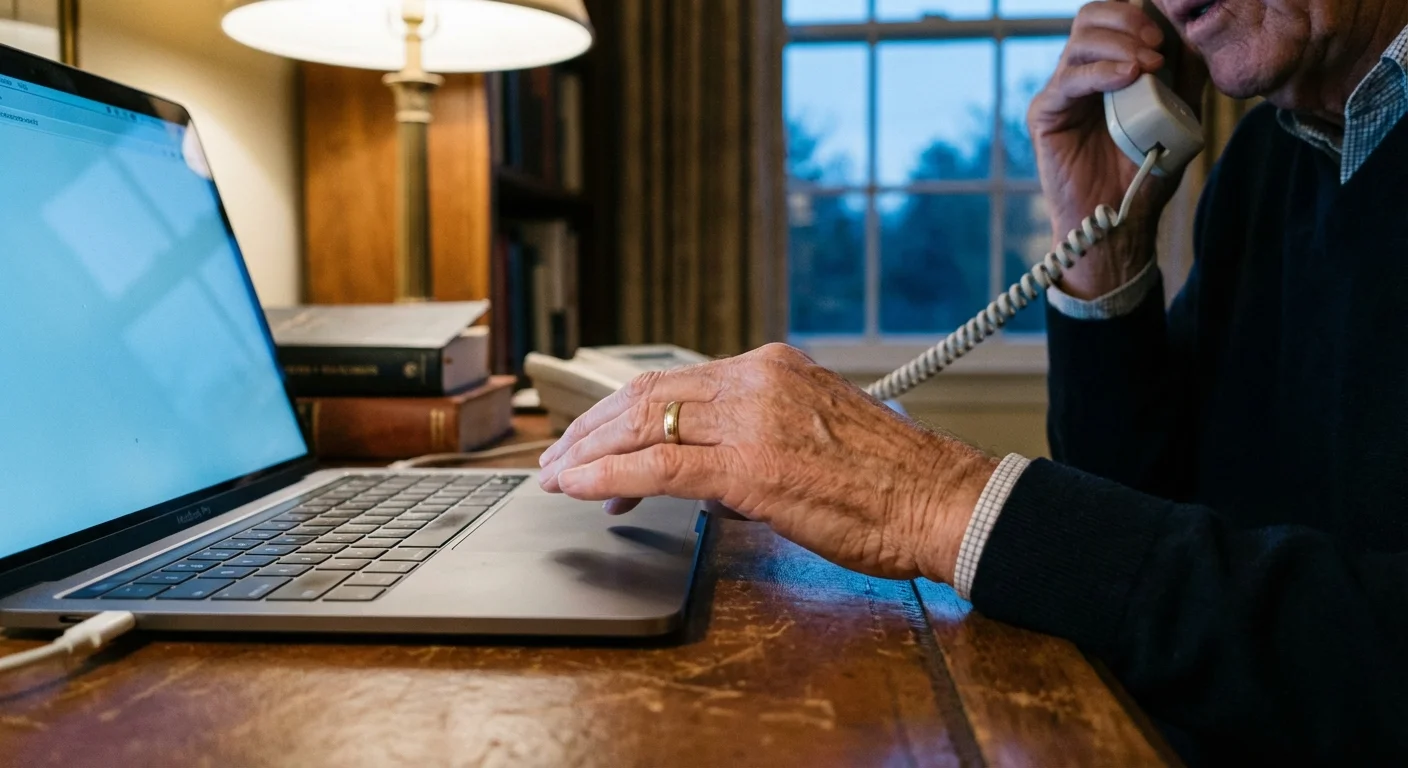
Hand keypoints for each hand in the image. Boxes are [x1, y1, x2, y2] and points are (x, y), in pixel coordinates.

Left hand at [537, 344, 997, 583]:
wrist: (939, 500)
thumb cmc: (890, 479)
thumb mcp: (817, 430)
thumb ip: (759, 435)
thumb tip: (712, 474)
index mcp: (772, 367)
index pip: (675, 381)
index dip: (622, 410)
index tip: (595, 435)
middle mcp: (756, 380)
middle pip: (646, 395)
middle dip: (591, 427)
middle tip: (558, 455)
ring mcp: (751, 420)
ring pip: (643, 424)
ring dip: (589, 453)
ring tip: (559, 477)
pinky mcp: (748, 467)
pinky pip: (657, 465)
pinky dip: (608, 475)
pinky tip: (581, 489)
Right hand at [1030, 0, 1206, 297]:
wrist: (1117, 221)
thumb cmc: (1146, 174)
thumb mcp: (1180, 116)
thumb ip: (1186, 75)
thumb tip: (1193, 32)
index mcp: (1109, 69)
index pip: (1114, 18)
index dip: (1138, 13)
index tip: (1168, 32)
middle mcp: (1081, 75)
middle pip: (1091, 16)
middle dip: (1127, 20)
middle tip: (1157, 44)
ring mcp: (1061, 92)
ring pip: (1080, 40)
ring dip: (1119, 44)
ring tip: (1147, 65)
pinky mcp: (1045, 114)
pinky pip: (1069, 79)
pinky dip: (1101, 72)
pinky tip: (1128, 77)